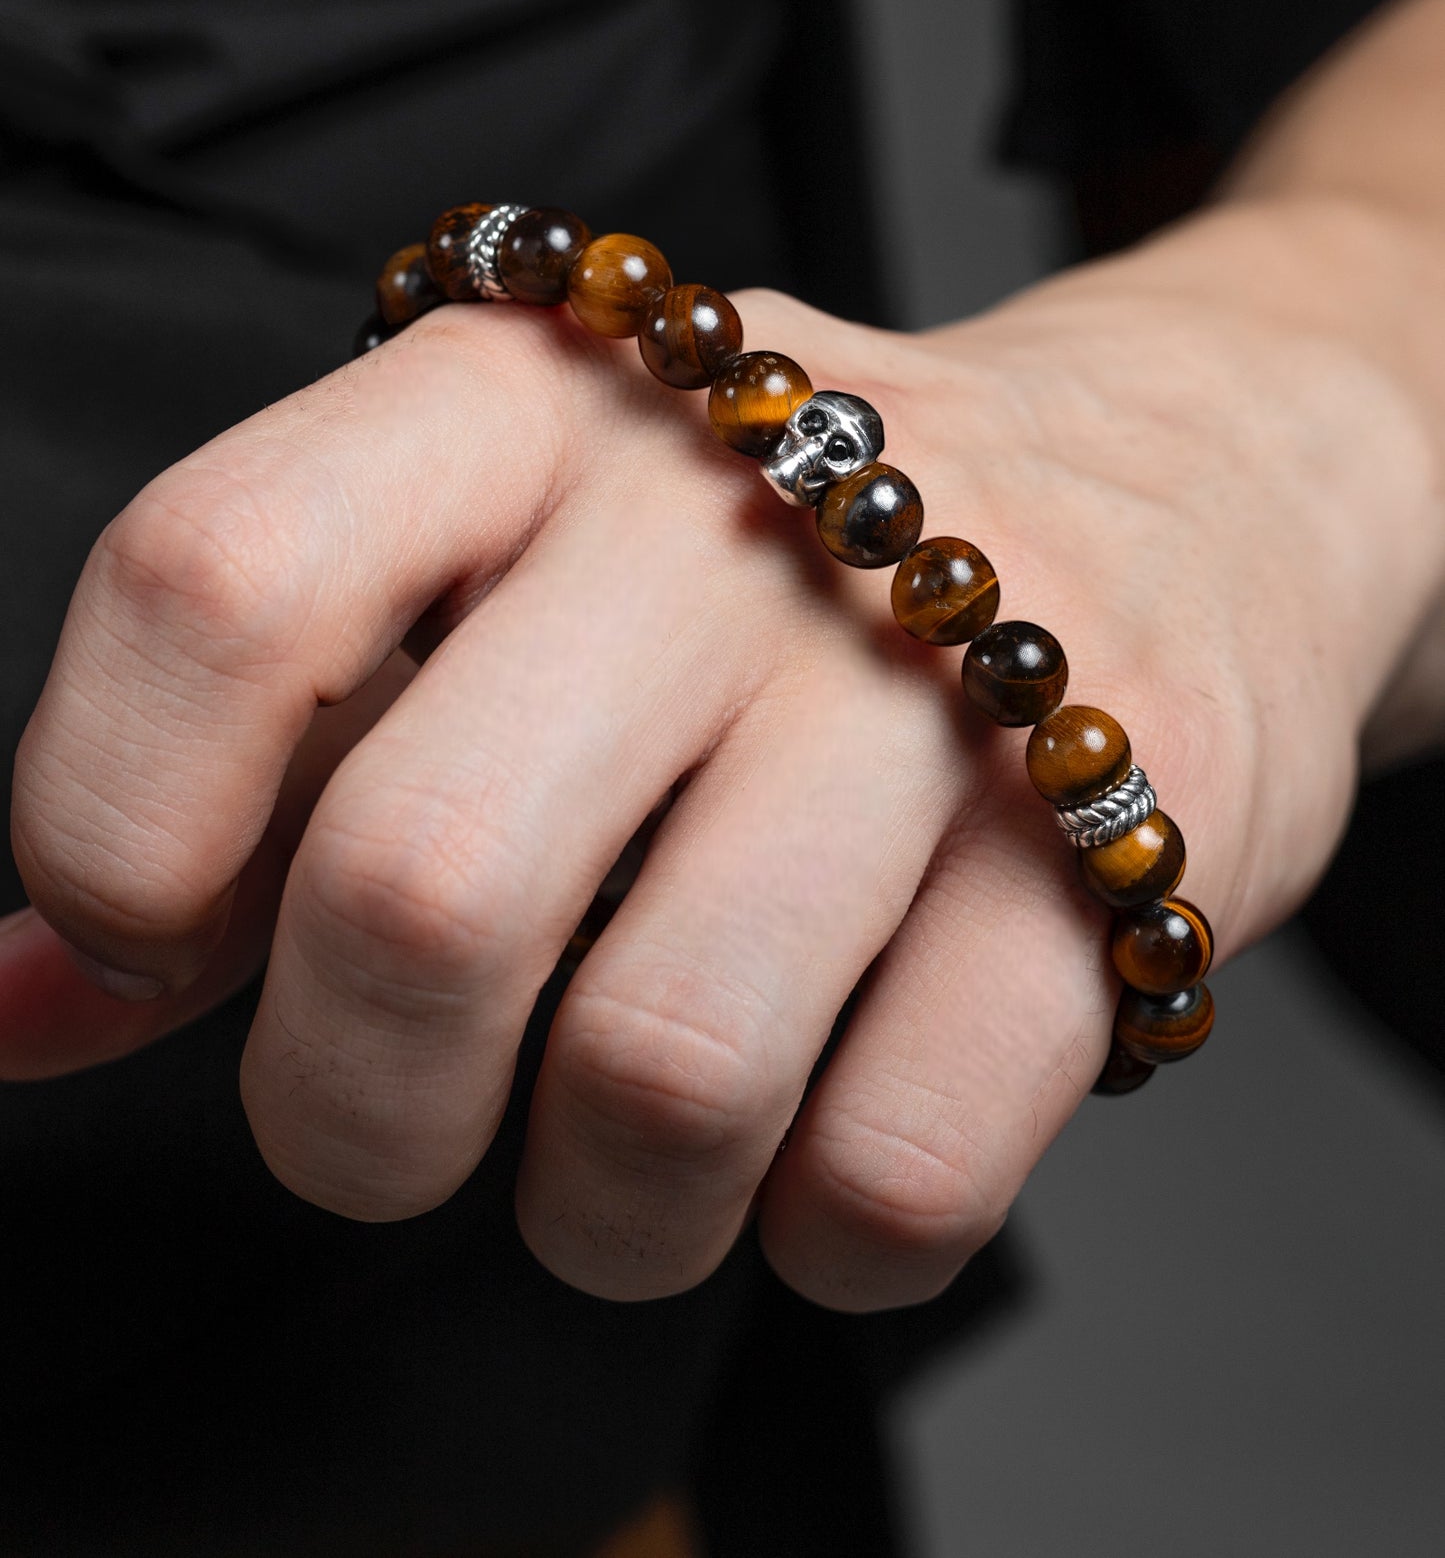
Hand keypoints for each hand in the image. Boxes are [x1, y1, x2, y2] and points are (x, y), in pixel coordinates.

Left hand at [4, 197, 1435, 1308]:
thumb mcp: (497, 572)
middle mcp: (726, 504)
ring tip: (629, 1145)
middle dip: (354, 1112)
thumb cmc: (775, 567)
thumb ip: (247, 777)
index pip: (214, 583)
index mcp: (519, 405)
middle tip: (403, 1108)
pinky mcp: (1135, 832)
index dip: (117, 821)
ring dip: (598, 1209)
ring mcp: (946, 668)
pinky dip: (819, 1232)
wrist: (1181, 488)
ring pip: (661, 1075)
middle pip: (416, 891)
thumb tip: (19, 999)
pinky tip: (824, 1133)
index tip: (163, 934)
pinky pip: (896, 1169)